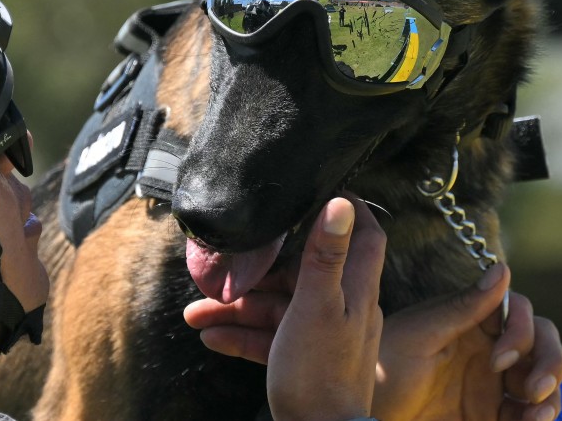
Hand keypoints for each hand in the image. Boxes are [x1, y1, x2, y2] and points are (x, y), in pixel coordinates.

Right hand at [184, 196, 385, 420]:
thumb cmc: (320, 374)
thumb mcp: (316, 306)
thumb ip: (325, 255)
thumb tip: (342, 202)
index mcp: (354, 289)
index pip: (365, 235)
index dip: (347, 208)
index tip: (319, 188)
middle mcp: (342, 307)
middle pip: (301, 272)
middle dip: (259, 269)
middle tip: (225, 264)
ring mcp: (322, 334)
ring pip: (277, 307)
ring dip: (237, 308)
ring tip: (195, 313)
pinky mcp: (303, 359)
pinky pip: (270, 338)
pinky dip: (242, 335)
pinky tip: (210, 337)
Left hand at [373, 263, 561, 420]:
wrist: (367, 410)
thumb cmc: (386, 361)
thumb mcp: (423, 333)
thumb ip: (465, 307)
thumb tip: (503, 268)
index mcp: (475, 320)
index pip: (521, 314)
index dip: (521, 333)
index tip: (498, 360)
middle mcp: (492, 348)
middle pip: (544, 345)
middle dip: (549, 364)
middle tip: (530, 391)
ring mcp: (496, 384)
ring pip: (544, 382)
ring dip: (550, 396)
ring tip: (536, 417)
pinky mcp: (493, 416)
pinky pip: (530, 415)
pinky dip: (538, 419)